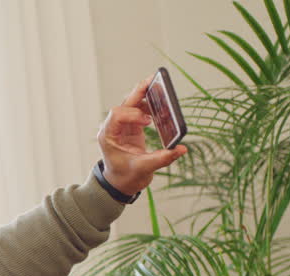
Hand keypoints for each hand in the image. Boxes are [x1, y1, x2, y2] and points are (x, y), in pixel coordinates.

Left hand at [96, 75, 188, 195]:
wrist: (121, 182)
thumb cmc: (126, 176)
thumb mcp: (143, 169)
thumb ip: (162, 158)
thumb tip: (181, 149)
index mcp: (108, 135)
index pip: (117, 114)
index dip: (133, 114)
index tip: (147, 122)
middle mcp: (113, 127)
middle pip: (125, 103)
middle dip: (140, 91)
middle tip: (155, 79)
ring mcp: (122, 125)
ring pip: (133, 103)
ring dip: (146, 96)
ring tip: (162, 90)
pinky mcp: (131, 126)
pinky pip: (140, 109)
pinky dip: (150, 106)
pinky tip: (162, 107)